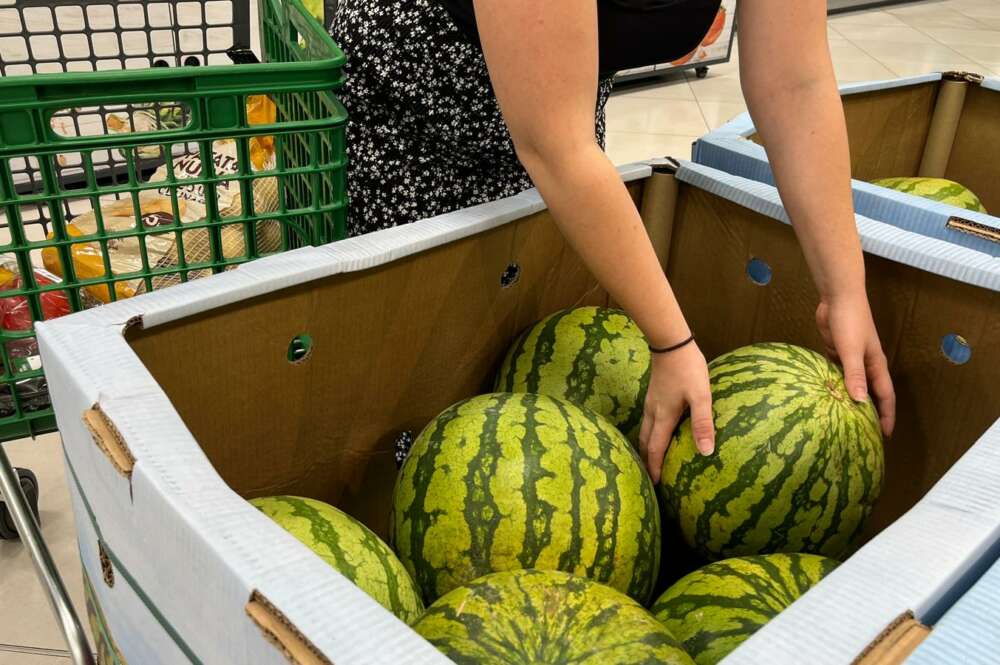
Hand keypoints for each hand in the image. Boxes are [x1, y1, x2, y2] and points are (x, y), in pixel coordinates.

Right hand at [639, 342, 715, 482]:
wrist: (670, 343)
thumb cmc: (688, 368)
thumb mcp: (701, 396)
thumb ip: (703, 424)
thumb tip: (706, 452)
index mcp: (663, 417)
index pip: (655, 449)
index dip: (655, 468)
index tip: (655, 485)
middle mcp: (653, 412)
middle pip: (645, 442)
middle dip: (646, 461)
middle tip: (650, 477)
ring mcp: (651, 403)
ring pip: (644, 431)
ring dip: (646, 447)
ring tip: (650, 459)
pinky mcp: (654, 395)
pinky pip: (648, 421)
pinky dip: (649, 434)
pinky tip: (657, 432)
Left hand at [816, 294, 895, 436]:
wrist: (838, 297)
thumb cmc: (850, 322)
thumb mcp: (852, 350)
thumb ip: (855, 375)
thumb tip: (860, 401)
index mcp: (876, 365)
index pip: (885, 396)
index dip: (886, 416)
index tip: (885, 436)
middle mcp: (866, 365)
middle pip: (870, 393)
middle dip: (869, 412)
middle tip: (862, 433)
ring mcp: (851, 359)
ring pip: (852, 385)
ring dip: (849, 399)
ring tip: (842, 419)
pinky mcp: (835, 352)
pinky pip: (836, 374)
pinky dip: (833, 385)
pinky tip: (824, 396)